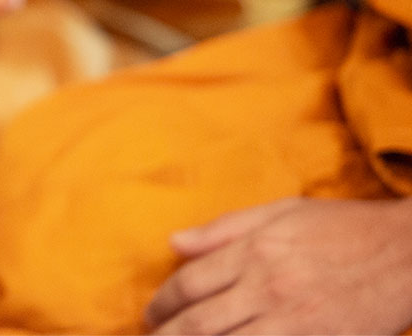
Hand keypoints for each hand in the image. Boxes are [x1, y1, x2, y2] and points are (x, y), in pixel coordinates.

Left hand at [146, 197, 411, 334]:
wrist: (409, 253)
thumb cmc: (344, 228)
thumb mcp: (282, 213)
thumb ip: (224, 229)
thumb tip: (174, 242)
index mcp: (255, 252)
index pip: (189, 283)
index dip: (162, 303)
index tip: (150, 314)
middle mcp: (268, 288)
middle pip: (200, 323)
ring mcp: (296, 323)